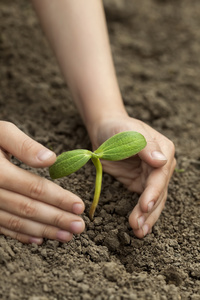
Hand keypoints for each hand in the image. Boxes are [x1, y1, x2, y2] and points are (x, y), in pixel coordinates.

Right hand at [0, 121, 84, 243]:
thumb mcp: (1, 132)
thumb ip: (24, 145)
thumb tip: (50, 159)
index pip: (34, 188)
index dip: (58, 199)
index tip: (79, 207)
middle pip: (28, 209)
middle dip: (56, 219)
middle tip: (79, 227)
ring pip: (17, 222)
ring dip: (44, 231)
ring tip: (66, 236)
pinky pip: (2, 227)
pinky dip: (21, 235)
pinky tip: (38, 239)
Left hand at [91, 115, 175, 237]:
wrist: (104, 130)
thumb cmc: (116, 128)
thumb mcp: (128, 132)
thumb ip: (145, 146)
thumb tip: (162, 161)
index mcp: (163, 150)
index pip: (160, 174)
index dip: (153, 191)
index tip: (145, 206)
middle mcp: (161, 165)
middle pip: (159, 191)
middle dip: (149, 210)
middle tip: (139, 227)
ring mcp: (151, 176)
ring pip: (153, 200)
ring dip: (147, 217)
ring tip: (139, 232)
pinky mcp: (140, 183)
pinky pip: (143, 201)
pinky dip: (141, 214)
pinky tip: (139, 227)